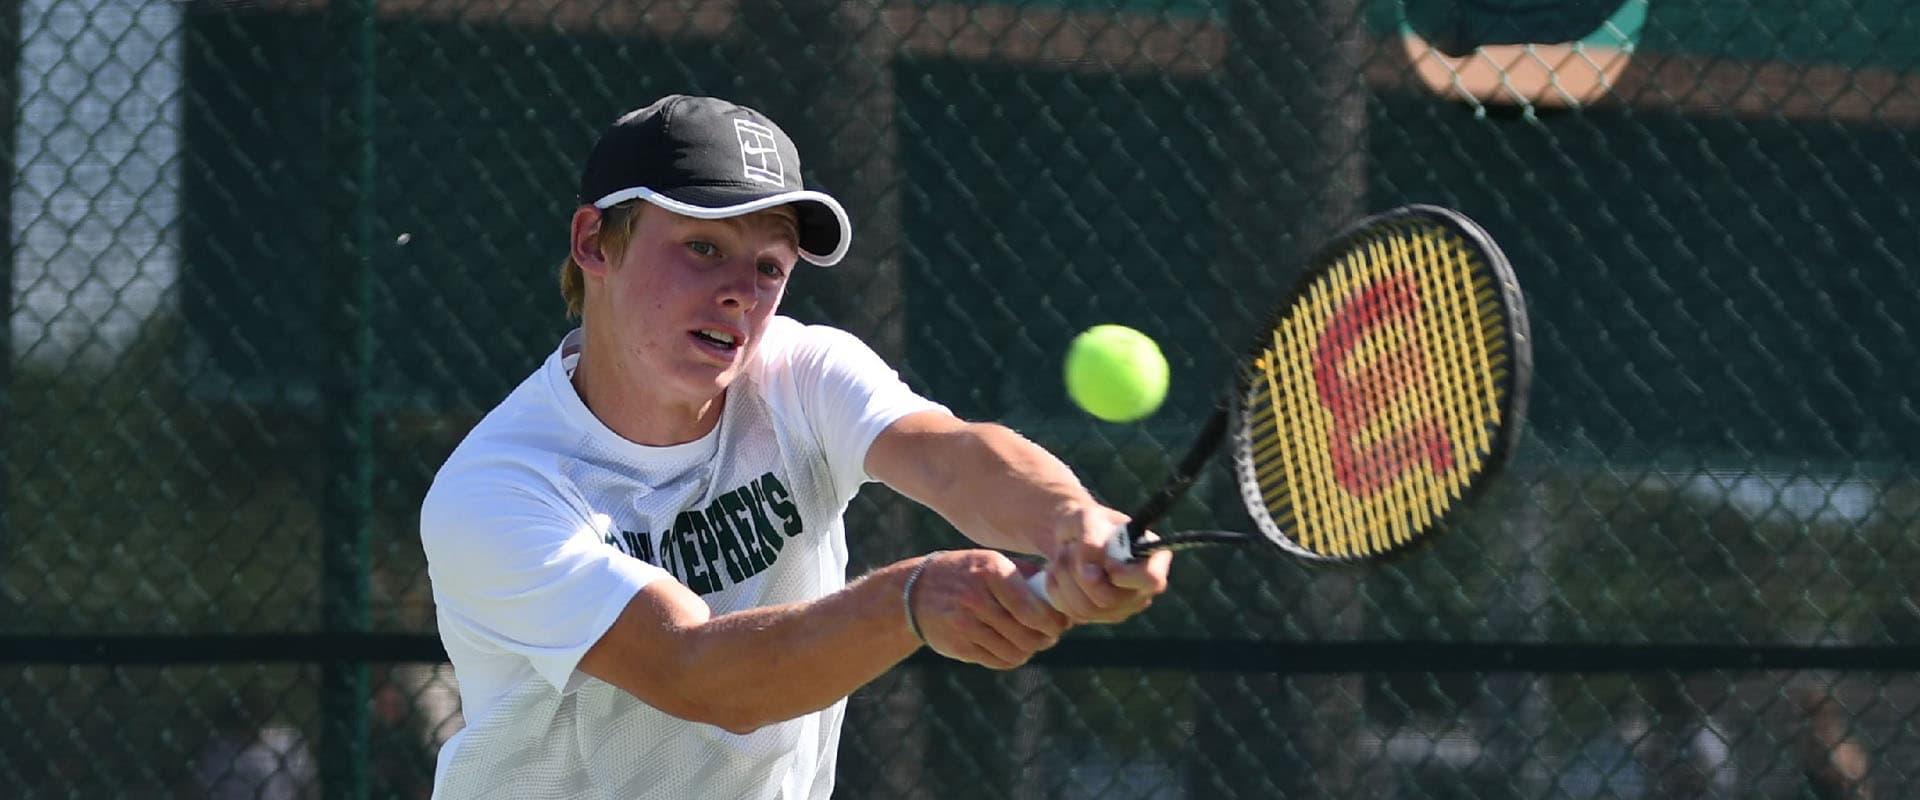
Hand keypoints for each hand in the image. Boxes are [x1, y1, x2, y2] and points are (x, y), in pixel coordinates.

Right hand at [908, 550, 1071, 668]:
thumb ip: (1025, 574)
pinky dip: (1011, 658)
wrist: (915, 591)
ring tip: (1032, 641)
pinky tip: (1012, 647)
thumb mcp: (990, 561)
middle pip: (1026, 634)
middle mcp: (975, 598)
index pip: (1031, 608)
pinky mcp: (958, 646)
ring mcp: (964, 624)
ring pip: (1015, 652)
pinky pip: (998, 661)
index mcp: (990, 572)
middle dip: (1045, 638)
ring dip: (1030, 650)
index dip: (1053, 621)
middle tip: (1050, 635)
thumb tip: (1061, 596)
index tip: (1062, 623)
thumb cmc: (965, 573)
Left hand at [1035, 503, 1171, 623]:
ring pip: (1087, 610)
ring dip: (1064, 579)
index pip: (1152, 579)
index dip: (1125, 575)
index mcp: (1153, 560)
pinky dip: (1057, 591)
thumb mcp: (1088, 518)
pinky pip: (1073, 614)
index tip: (1105, 561)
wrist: (1072, 536)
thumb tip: (1090, 571)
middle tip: (1069, 549)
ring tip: (1062, 556)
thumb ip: (1092, 538)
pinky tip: (1057, 572)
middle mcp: (1142, 589)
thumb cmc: (1088, 523)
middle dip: (1079, 573)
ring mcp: (1122, 607)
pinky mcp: (1099, 617)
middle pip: (1110, 599)